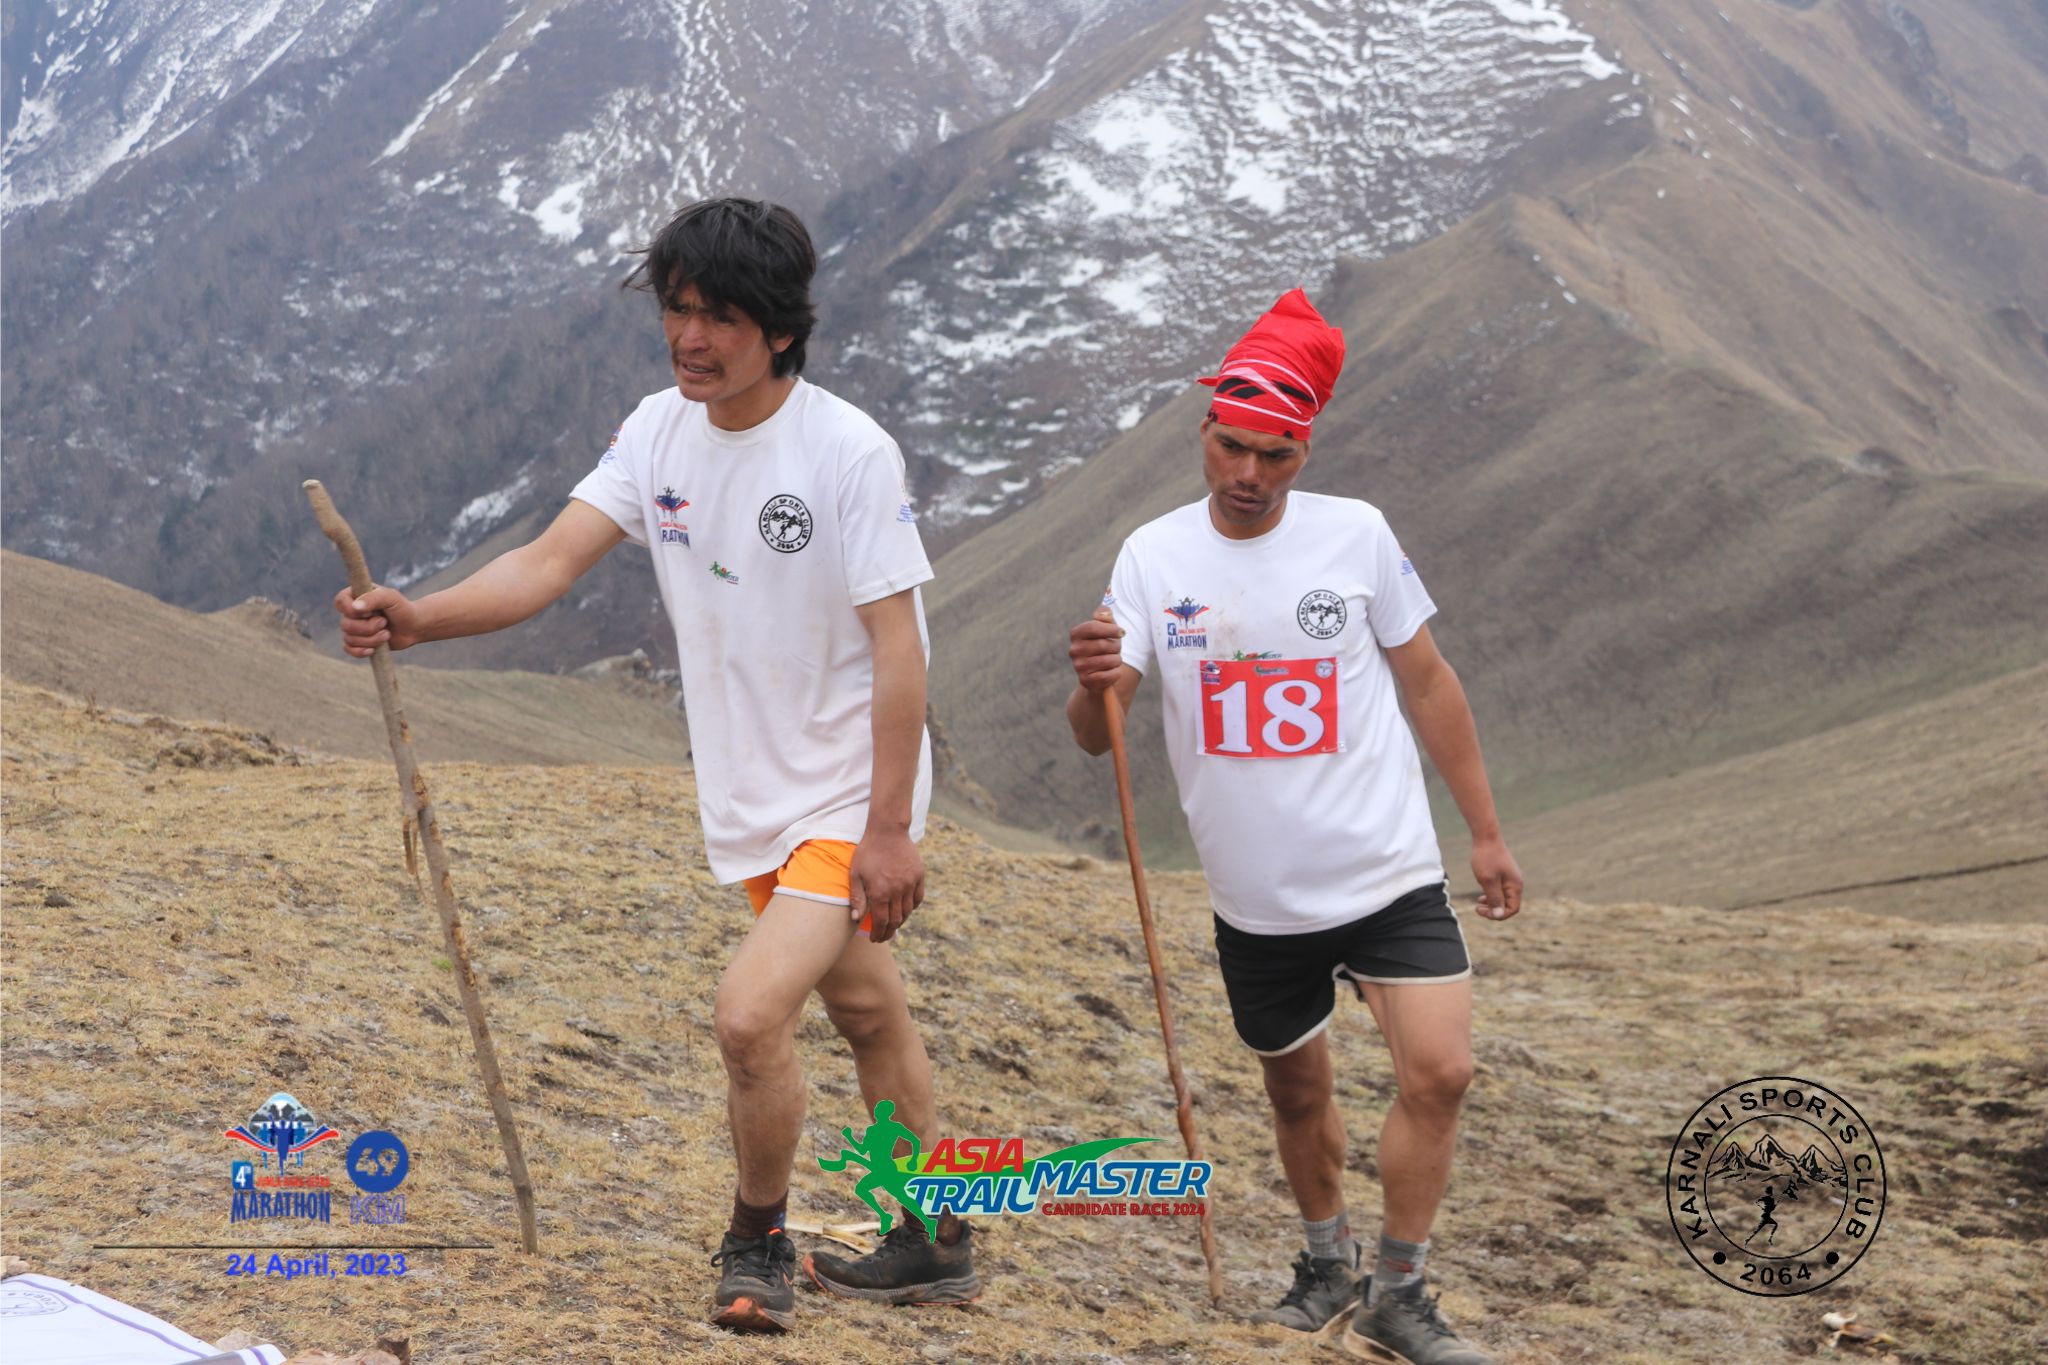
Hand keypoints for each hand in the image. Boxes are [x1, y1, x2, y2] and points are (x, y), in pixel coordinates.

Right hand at [333, 584, 421, 655]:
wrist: (413, 627)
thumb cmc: (402, 609)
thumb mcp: (391, 598)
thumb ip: (373, 598)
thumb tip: (355, 608)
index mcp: (356, 595)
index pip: (340, 602)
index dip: (351, 610)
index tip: (370, 612)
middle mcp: (352, 611)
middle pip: (345, 624)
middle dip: (367, 627)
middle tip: (384, 623)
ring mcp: (354, 627)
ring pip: (349, 638)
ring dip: (371, 639)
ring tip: (387, 634)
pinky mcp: (358, 642)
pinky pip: (349, 649)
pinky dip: (360, 651)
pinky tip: (372, 650)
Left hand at [850, 827, 924, 943]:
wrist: (887, 831)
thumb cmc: (868, 852)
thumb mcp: (856, 874)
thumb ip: (857, 898)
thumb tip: (856, 918)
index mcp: (880, 892)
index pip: (882, 922)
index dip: (879, 933)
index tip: (875, 939)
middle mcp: (897, 891)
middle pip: (896, 920)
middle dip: (889, 932)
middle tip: (883, 937)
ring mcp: (910, 883)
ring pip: (908, 911)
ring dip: (900, 921)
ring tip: (893, 924)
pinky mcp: (919, 876)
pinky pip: (918, 898)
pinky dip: (912, 907)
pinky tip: (906, 909)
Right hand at [1069, 608, 1125, 691]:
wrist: (1098, 673)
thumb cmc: (1104, 645)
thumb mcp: (1106, 627)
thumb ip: (1105, 614)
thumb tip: (1104, 613)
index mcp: (1076, 634)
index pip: (1093, 627)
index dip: (1111, 629)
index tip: (1121, 633)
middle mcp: (1074, 650)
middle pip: (1104, 645)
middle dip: (1116, 647)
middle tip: (1115, 649)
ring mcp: (1078, 666)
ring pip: (1110, 660)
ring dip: (1117, 660)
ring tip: (1112, 660)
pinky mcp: (1085, 681)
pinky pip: (1109, 675)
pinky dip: (1116, 673)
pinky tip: (1112, 672)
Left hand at [1471, 835, 1523, 920]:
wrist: (1486, 837)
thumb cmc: (1486, 858)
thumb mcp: (1487, 880)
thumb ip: (1494, 898)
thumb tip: (1499, 915)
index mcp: (1515, 885)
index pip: (1512, 909)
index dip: (1498, 914)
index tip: (1482, 911)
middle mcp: (1516, 883)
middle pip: (1508, 905)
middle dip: (1494, 910)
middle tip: (1477, 908)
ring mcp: (1511, 878)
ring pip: (1504, 898)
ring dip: (1492, 903)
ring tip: (1478, 903)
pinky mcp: (1504, 874)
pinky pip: (1501, 890)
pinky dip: (1492, 895)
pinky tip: (1482, 894)